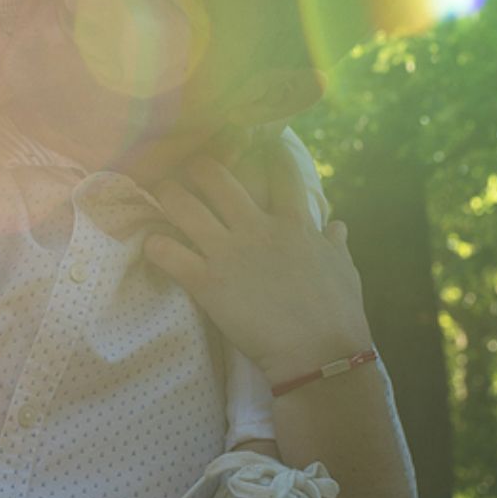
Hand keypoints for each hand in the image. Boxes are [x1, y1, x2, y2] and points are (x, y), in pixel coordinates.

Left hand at [142, 141, 372, 386]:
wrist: (321, 356)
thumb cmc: (339, 315)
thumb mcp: (345, 271)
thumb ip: (335, 243)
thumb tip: (337, 224)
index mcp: (294, 224)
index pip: (280, 173)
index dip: (266, 152)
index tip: (254, 141)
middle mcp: (257, 229)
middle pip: (216, 178)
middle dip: (195, 166)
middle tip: (185, 168)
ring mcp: (229, 253)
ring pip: (182, 206)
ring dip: (166, 196)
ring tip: (159, 195)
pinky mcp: (207, 282)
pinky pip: (167, 253)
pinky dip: (154, 245)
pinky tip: (151, 244)